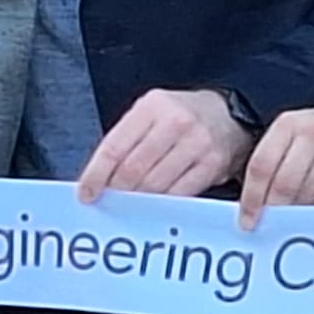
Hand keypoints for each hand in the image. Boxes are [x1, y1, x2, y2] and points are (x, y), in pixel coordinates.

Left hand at [77, 89, 254, 202]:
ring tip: (130, 207)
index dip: (96, 174)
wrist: (227, 115)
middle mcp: (174, 122)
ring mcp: (196, 143)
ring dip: (138, 201)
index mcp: (151, 106)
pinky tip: (154, 207)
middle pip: (133, 169)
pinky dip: (162, 205)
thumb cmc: (179, 118)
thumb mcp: (150, 115)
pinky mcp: (212, 164)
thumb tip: (98, 180)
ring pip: (154, 185)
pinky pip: (179, 194)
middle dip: (117, 192)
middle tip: (109, 203)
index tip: (86, 195)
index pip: (114, 146)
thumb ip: (126, 142)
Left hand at [238, 101, 313, 228]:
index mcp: (287, 124)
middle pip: (284, 183)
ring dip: (296, 214)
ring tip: (289, 220)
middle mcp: (312, 132)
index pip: (262, 165)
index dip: (252, 197)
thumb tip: (252, 205)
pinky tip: (312, 214)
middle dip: (273, 210)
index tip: (247, 220)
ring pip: (308, 194)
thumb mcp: (289, 135)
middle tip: (268, 226)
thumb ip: (270, 163)